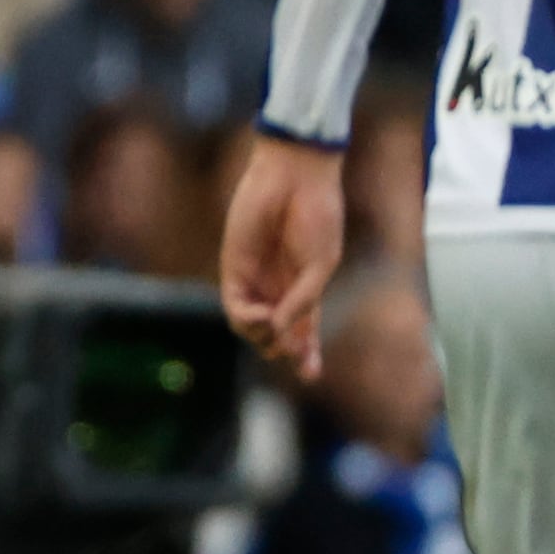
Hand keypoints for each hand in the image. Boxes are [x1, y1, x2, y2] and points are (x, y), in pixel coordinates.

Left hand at [216, 138, 345, 376]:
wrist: (295, 178)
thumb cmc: (317, 216)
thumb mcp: (320, 265)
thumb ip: (303, 301)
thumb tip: (282, 332)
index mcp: (306, 288)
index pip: (303, 332)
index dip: (307, 355)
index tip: (311, 375)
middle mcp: (278, 288)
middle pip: (275, 335)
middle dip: (284, 351)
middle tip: (294, 351)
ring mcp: (255, 279)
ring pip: (251, 328)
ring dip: (263, 338)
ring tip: (275, 326)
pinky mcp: (234, 268)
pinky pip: (234, 307)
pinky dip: (248, 319)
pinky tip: (262, 316)